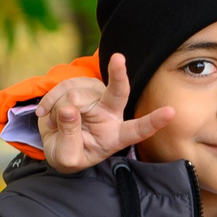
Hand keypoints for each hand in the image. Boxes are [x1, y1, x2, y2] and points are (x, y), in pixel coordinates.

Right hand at [36, 54, 173, 174]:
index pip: (138, 130)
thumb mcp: (67, 158)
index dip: (153, 121)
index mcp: (116, 136)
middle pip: (118, 92)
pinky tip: (45, 113)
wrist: (53, 143)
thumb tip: (69, 109)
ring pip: (76, 95)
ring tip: (53, 124)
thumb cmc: (68, 155)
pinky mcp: (80, 88)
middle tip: (118, 58)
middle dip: (118, 75)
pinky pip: (63, 88)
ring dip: (58, 109)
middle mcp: (111, 114)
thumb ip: (69, 138)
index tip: (171, 112)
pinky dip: (49, 100)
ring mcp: (96, 97)